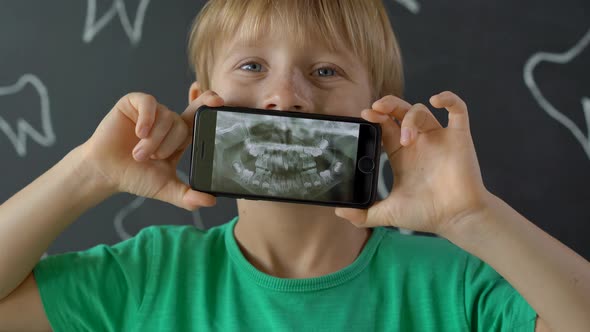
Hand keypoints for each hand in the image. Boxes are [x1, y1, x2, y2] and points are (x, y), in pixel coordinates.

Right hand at [78, 91, 223, 209]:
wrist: (106, 172)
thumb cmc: (135, 176)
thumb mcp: (165, 187)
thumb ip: (188, 195)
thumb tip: (211, 201)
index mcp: (180, 136)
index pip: (200, 117)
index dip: (209, 105)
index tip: (218, 102)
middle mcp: (168, 120)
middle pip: (182, 123)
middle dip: (167, 145)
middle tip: (153, 158)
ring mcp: (152, 111)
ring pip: (166, 116)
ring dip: (153, 140)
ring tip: (139, 153)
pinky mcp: (134, 103)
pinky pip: (150, 103)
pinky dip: (147, 119)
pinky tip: (139, 132)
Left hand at [335, 91, 489, 234]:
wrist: (456, 219)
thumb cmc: (426, 214)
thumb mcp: (388, 212)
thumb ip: (363, 214)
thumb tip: (340, 211)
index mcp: (401, 154)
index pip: (385, 126)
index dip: (376, 117)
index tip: (365, 115)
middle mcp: (418, 142)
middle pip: (400, 112)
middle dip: (388, 105)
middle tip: (377, 107)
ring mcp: (438, 138)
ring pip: (421, 111)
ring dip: (410, 118)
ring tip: (406, 139)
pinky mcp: (459, 137)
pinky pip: (458, 109)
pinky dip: (448, 99)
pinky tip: (436, 100)